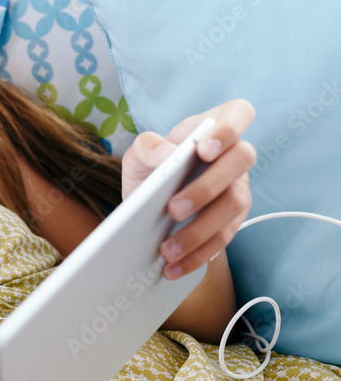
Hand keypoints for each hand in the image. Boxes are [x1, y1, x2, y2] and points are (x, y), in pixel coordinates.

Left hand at [121, 98, 256, 279]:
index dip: (229, 129)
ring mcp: (237, 189)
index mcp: (211, 130)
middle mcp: (232, 157)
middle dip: (207, 187)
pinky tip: (175, 267)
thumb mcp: (138, 155)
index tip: (205, 150)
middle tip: (173, 209)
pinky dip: (198, 255)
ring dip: (200, 230)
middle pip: (241, 161)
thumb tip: (166, 154)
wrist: (148, 204)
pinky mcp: (232, 221)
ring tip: (168, 249)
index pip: (238, 113)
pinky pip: (223, 238)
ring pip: (234, 206)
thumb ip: (147, 145)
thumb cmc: (149, 168)